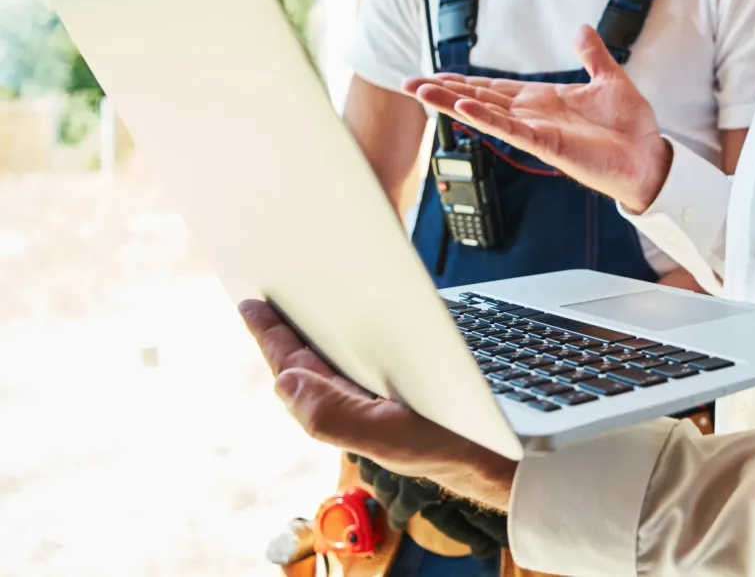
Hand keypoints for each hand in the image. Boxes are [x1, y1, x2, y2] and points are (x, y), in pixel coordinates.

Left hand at [239, 300, 515, 511]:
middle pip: (305, 365)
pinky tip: (347, 334)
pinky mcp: (399, 392)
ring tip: (292, 313)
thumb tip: (284, 381)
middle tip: (262, 303)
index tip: (251, 306)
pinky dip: (345, 345)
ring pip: (329, 365)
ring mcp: (375, 400)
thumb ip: (332, 413)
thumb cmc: (448, 446)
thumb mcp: (387, 433)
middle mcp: (352, 407)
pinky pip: (358, 365)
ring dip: (310, 338)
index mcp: (342, 414)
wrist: (497, 457)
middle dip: (282, 334)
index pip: (294, 370)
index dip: (271, 338)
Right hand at [406, 25, 672, 213]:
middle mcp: (533, 115)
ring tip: (421, 91)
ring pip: (485, 114)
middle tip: (408, 82)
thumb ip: (592, 54)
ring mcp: (536, 131)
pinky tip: (464, 110)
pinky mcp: (546, 145)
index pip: (495, 88)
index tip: (436, 73)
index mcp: (544, 100)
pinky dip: (486, 120)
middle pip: (479, 99)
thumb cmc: (630, 125)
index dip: (465, 81)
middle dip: (445, 90)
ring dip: (453, 103)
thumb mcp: (610, 78)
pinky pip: (510, 130)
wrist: (649, 154)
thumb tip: (580, 28)